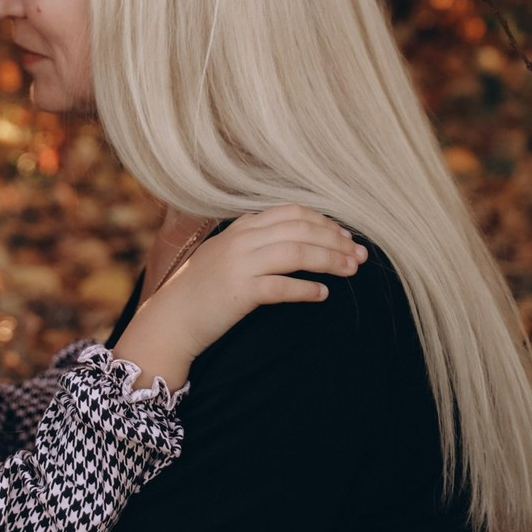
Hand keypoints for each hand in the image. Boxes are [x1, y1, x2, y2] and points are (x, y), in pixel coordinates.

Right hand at [113, 206, 364, 389]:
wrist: (171, 319)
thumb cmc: (202, 291)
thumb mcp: (224, 254)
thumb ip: (252, 241)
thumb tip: (290, 236)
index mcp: (240, 228)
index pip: (290, 212)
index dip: (323, 221)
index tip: (345, 235)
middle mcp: (240, 240)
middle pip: (299, 229)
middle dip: (335, 240)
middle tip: (359, 254)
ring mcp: (239, 264)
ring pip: (295, 252)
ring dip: (329, 260)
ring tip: (351, 271)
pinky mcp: (239, 292)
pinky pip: (281, 287)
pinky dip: (306, 289)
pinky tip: (323, 295)